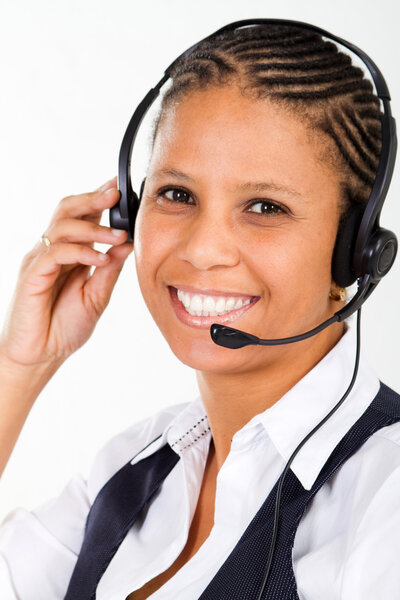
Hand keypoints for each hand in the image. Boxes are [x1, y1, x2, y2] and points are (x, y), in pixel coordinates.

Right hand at [0, 177, 132, 368]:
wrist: (40, 356)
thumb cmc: (64, 328)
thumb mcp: (96, 296)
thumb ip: (109, 270)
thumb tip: (127, 244)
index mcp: (69, 254)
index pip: (82, 217)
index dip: (99, 200)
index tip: (120, 187)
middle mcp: (52, 251)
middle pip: (67, 210)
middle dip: (93, 198)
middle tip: (116, 193)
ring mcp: (40, 261)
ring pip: (62, 226)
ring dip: (93, 228)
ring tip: (118, 236)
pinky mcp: (33, 275)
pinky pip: (56, 252)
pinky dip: (81, 251)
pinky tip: (100, 258)